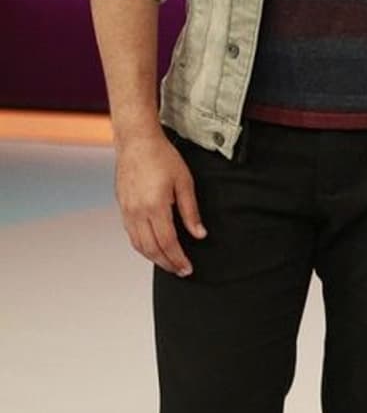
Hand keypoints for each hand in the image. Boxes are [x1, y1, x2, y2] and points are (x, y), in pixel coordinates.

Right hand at [114, 130, 205, 275]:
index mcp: (155, 206)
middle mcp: (137, 212)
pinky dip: (143, 246)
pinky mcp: (122, 207)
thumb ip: (191, 211)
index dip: (178, 258)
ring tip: (168, 263)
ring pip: (138, 245)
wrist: (137, 141)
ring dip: (154, 258)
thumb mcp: (184, 182)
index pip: (168, 242)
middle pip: (151, 248)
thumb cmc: (162, 157)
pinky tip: (153, 247)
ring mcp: (127, 210)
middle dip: (167, 263)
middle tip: (180, 271)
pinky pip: (131, 234)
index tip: (187, 268)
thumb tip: (199, 234)